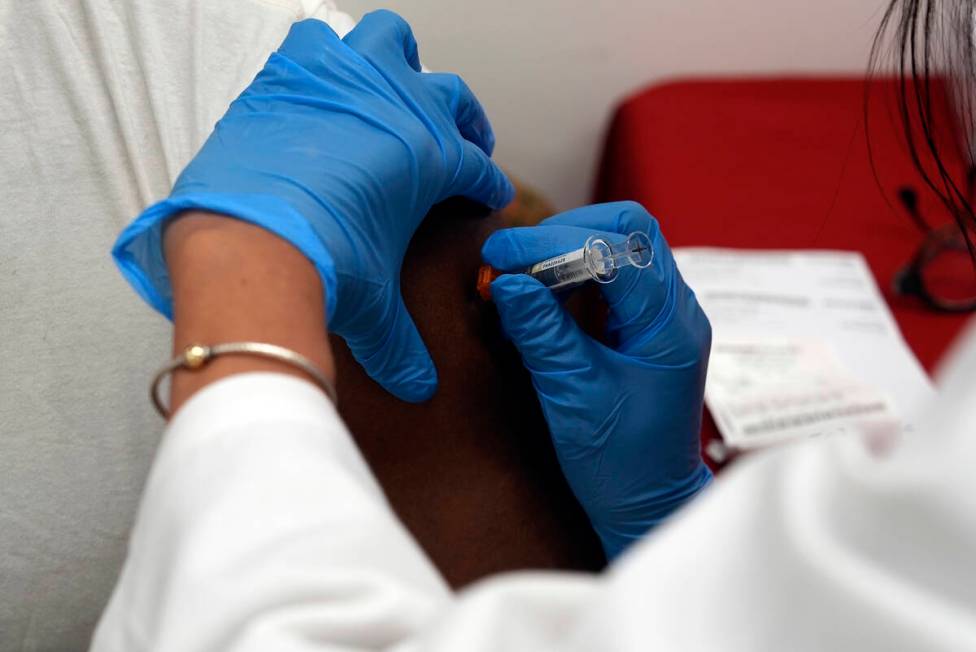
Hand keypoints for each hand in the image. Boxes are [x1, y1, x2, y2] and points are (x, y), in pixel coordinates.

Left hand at [113, 11, 513, 401]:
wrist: (249, 241)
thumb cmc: (323, 268)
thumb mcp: (373, 308)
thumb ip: (400, 345)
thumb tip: (419, 387)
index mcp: (433, 157)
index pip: (477, 168)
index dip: (485, 185)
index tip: (484, 195)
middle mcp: (400, 106)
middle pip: (453, 99)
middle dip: (463, 124)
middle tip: (458, 146)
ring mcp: (346, 81)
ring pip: (391, 41)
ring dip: (397, 64)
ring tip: (391, 91)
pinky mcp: (291, 74)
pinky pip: (318, 44)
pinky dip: (326, 61)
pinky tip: (321, 91)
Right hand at [481, 202, 712, 558]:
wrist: (647, 505)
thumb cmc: (620, 462)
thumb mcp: (573, 396)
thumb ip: (542, 334)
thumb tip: (505, 281)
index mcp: (669, 327)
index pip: (617, 249)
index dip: (553, 243)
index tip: (502, 254)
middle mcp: (674, 312)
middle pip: (627, 231)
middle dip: (563, 234)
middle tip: (511, 258)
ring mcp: (661, 318)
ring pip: (618, 250)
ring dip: (565, 252)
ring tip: (518, 276)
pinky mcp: (643, 330)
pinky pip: (611, 280)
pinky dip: (571, 277)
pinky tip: (538, 296)